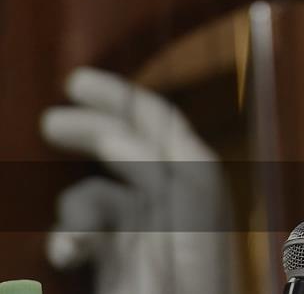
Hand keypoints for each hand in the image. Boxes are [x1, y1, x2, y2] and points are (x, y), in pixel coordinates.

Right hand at [40, 67, 238, 293]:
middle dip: (94, 130)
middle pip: (133, 147)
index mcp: (198, 186)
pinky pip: (98, 232)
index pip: (160, 124)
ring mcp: (153, 233)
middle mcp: (178, 203)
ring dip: (79, 209)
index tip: (75, 83)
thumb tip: (111, 144)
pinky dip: (75, 235)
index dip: (120, 98)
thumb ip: (156, 178)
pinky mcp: (131, 263)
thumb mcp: (181, 213)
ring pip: (105, 193)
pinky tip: (70, 256)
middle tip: (51, 121)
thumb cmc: (189, 277)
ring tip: (74, 245)